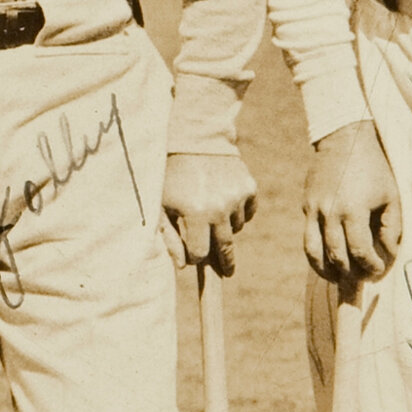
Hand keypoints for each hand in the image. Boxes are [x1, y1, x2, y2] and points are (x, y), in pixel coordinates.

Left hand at [162, 150, 258, 274]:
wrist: (196, 139)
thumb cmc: (172, 175)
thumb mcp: (162, 206)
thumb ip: (170, 237)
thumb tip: (183, 266)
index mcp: (195, 213)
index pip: (200, 253)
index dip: (196, 256)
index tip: (195, 256)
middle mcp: (220, 207)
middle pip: (224, 248)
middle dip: (224, 262)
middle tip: (228, 271)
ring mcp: (237, 197)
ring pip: (235, 228)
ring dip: (225, 227)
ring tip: (213, 212)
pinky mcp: (249, 187)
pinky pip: (248, 213)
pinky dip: (239, 212)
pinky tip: (226, 202)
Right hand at [303, 119, 400, 285]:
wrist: (344, 137)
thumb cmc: (374, 167)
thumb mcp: (392, 196)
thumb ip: (391, 229)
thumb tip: (387, 255)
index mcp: (353, 210)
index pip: (359, 253)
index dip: (370, 267)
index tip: (378, 270)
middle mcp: (329, 212)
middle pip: (336, 258)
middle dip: (350, 274)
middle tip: (362, 276)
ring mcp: (313, 210)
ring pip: (313, 254)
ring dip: (326, 271)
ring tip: (339, 277)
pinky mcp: (306, 206)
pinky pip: (307, 238)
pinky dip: (316, 254)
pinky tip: (329, 259)